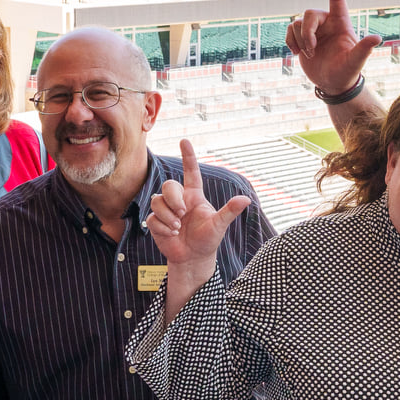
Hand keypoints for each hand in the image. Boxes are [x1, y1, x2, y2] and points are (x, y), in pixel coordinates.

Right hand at [146, 139, 249, 314]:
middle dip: (174, 198)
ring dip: (168, 215)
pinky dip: (162, 227)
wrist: (192, 258)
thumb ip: (230, 211)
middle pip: (168, 185)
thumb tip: (246, 199)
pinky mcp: (156, 222)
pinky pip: (152, 217)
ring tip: (177, 228)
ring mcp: (167, 210)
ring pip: (157, 200)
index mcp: (195, 196)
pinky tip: (172, 234)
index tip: (184, 140)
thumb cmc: (208, 240)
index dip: (188, 156)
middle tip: (183, 214)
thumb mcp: (219, 225)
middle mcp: (180, 200)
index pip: (190, 172)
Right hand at [284, 0, 379, 98]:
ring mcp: (314, 30)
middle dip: (307, 33)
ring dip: (300, 41)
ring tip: (309, 55)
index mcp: (341, 23)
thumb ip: (364, 49)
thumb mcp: (355, 62)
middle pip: (310, 13)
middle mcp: (327, 23)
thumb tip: (377, 38)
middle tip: (312, 50)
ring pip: (298, 23)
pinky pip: (290, 29)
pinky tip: (296, 53)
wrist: (333, 84)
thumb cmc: (347, 72)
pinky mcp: (302, 38)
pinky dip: (290, 41)